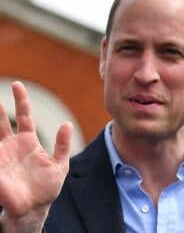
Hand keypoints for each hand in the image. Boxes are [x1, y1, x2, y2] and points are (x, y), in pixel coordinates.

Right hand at [0, 81, 71, 231]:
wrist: (34, 208)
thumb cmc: (46, 187)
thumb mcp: (59, 164)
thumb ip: (62, 144)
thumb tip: (67, 124)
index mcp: (28, 142)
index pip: (24, 116)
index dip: (21, 101)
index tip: (17, 85)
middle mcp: (13, 146)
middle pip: (3, 121)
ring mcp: (2, 156)